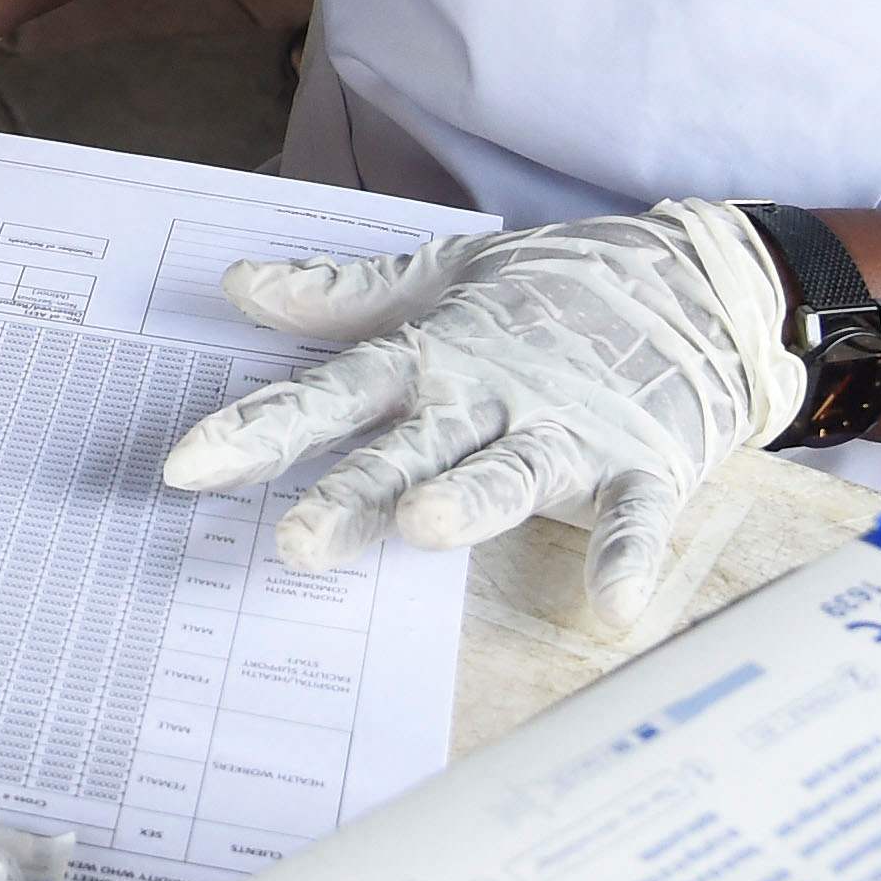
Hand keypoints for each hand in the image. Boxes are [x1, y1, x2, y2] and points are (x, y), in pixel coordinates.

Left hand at [163, 201, 805, 617]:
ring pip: (512, 470)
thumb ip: (341, 299)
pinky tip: (612, 602)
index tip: (184, 469)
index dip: (259, 429)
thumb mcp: (444, 278)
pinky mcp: (646, 460)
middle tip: (295, 542)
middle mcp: (490, 395)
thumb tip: (239, 288)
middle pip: (410, 449)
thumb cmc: (555, 291)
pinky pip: (637, 515)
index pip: (331, 395)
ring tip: (428, 526)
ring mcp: (570, 429)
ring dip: (474, 499)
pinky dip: (628, 555)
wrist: (696, 281)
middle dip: (354, 493)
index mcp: (434, 357)